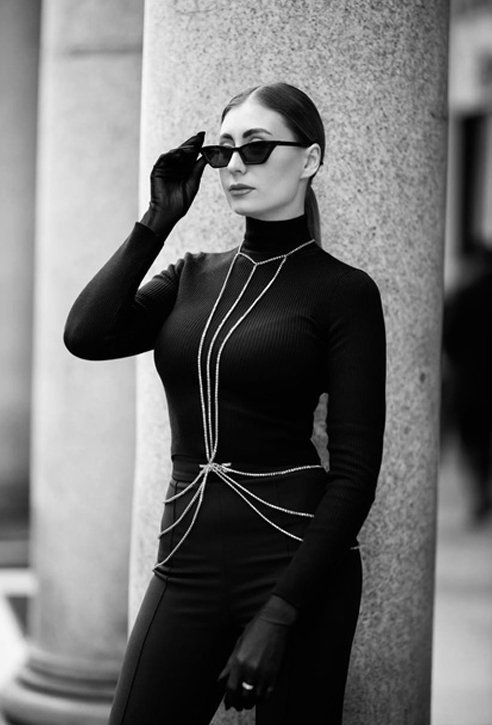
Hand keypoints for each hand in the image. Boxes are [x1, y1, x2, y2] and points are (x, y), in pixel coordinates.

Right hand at [140, 131, 206, 237]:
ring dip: (183, 148)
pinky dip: (171, 155)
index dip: (197, 145)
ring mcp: (166, 167)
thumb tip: (206, 157)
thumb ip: (197, 170)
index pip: (192, 154)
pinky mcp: (158, 170)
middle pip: (184, 151)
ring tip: (192, 146)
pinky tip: (179, 154)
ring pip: (174, 153)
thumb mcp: (193, 184)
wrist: (168, 213)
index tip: (203, 135)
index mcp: (185, 169)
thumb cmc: (180, 202)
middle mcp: (176, 166)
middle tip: (199, 136)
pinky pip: (163, 159)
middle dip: (191, 143)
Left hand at [218, 597, 296, 711]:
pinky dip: (263, 698)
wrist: (275, 622)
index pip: (231, 689)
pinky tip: (259, 695)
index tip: (228, 703)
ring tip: (248, 701)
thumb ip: (229, 664)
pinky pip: (268, 694)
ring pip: (256, 698)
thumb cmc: (255, 629)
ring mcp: (264, 673)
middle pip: (243, 697)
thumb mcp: (238, 644)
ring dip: (251, 701)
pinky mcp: (275, 673)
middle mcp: (251, 670)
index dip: (229, 699)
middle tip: (238, 704)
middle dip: (239, 703)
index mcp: (239, 662)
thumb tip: (221, 679)